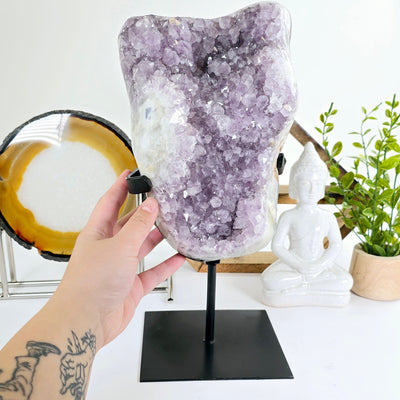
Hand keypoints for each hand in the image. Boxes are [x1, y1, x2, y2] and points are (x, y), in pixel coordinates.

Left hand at [53, 170, 185, 348]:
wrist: (86, 321)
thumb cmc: (91, 283)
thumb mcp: (119, 246)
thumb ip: (138, 226)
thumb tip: (151, 204)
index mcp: (98, 233)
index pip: (110, 202)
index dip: (120, 186)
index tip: (130, 173)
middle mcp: (108, 248)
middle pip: (129, 224)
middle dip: (144, 212)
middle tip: (162, 200)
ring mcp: (120, 267)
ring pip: (141, 246)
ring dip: (156, 237)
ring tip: (173, 225)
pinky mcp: (131, 285)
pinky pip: (152, 271)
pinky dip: (165, 265)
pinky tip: (178, 257)